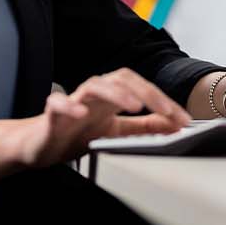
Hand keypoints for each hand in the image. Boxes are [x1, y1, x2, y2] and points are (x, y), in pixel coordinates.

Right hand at [17, 68, 192, 167]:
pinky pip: (59, 103)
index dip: (164, 102)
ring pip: (94, 85)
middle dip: (146, 92)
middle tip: (166, 111)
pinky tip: (81, 114)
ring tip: (133, 106)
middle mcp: (95, 93)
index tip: (183, 119)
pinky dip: (70, 106)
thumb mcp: (118, 131)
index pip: (142, 88)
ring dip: (116, 93)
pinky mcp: (53, 113)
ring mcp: (74, 101)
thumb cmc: (77, 133)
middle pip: (122, 79)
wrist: (43, 145)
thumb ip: (145, 127)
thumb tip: (174, 125)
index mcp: (112, 96)